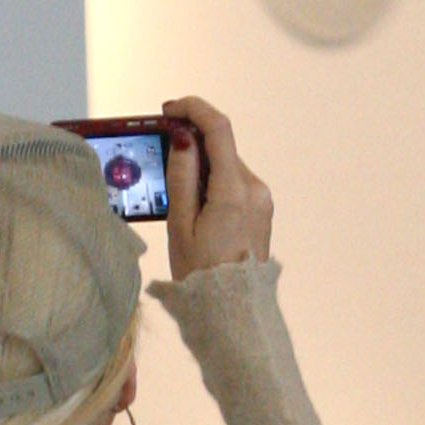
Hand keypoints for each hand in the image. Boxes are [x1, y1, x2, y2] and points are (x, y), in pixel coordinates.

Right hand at [163, 97, 272, 278]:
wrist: (233, 315)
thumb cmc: (202, 279)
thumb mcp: (180, 228)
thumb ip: (181, 177)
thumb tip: (182, 137)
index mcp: (234, 191)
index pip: (218, 129)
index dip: (193, 109)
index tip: (170, 109)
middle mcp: (255, 189)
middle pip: (221, 148)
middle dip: (193, 145)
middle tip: (163, 158)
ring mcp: (262, 200)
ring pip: (227, 166)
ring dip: (202, 168)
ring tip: (179, 199)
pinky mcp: (261, 211)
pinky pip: (234, 184)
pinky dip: (214, 184)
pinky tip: (198, 208)